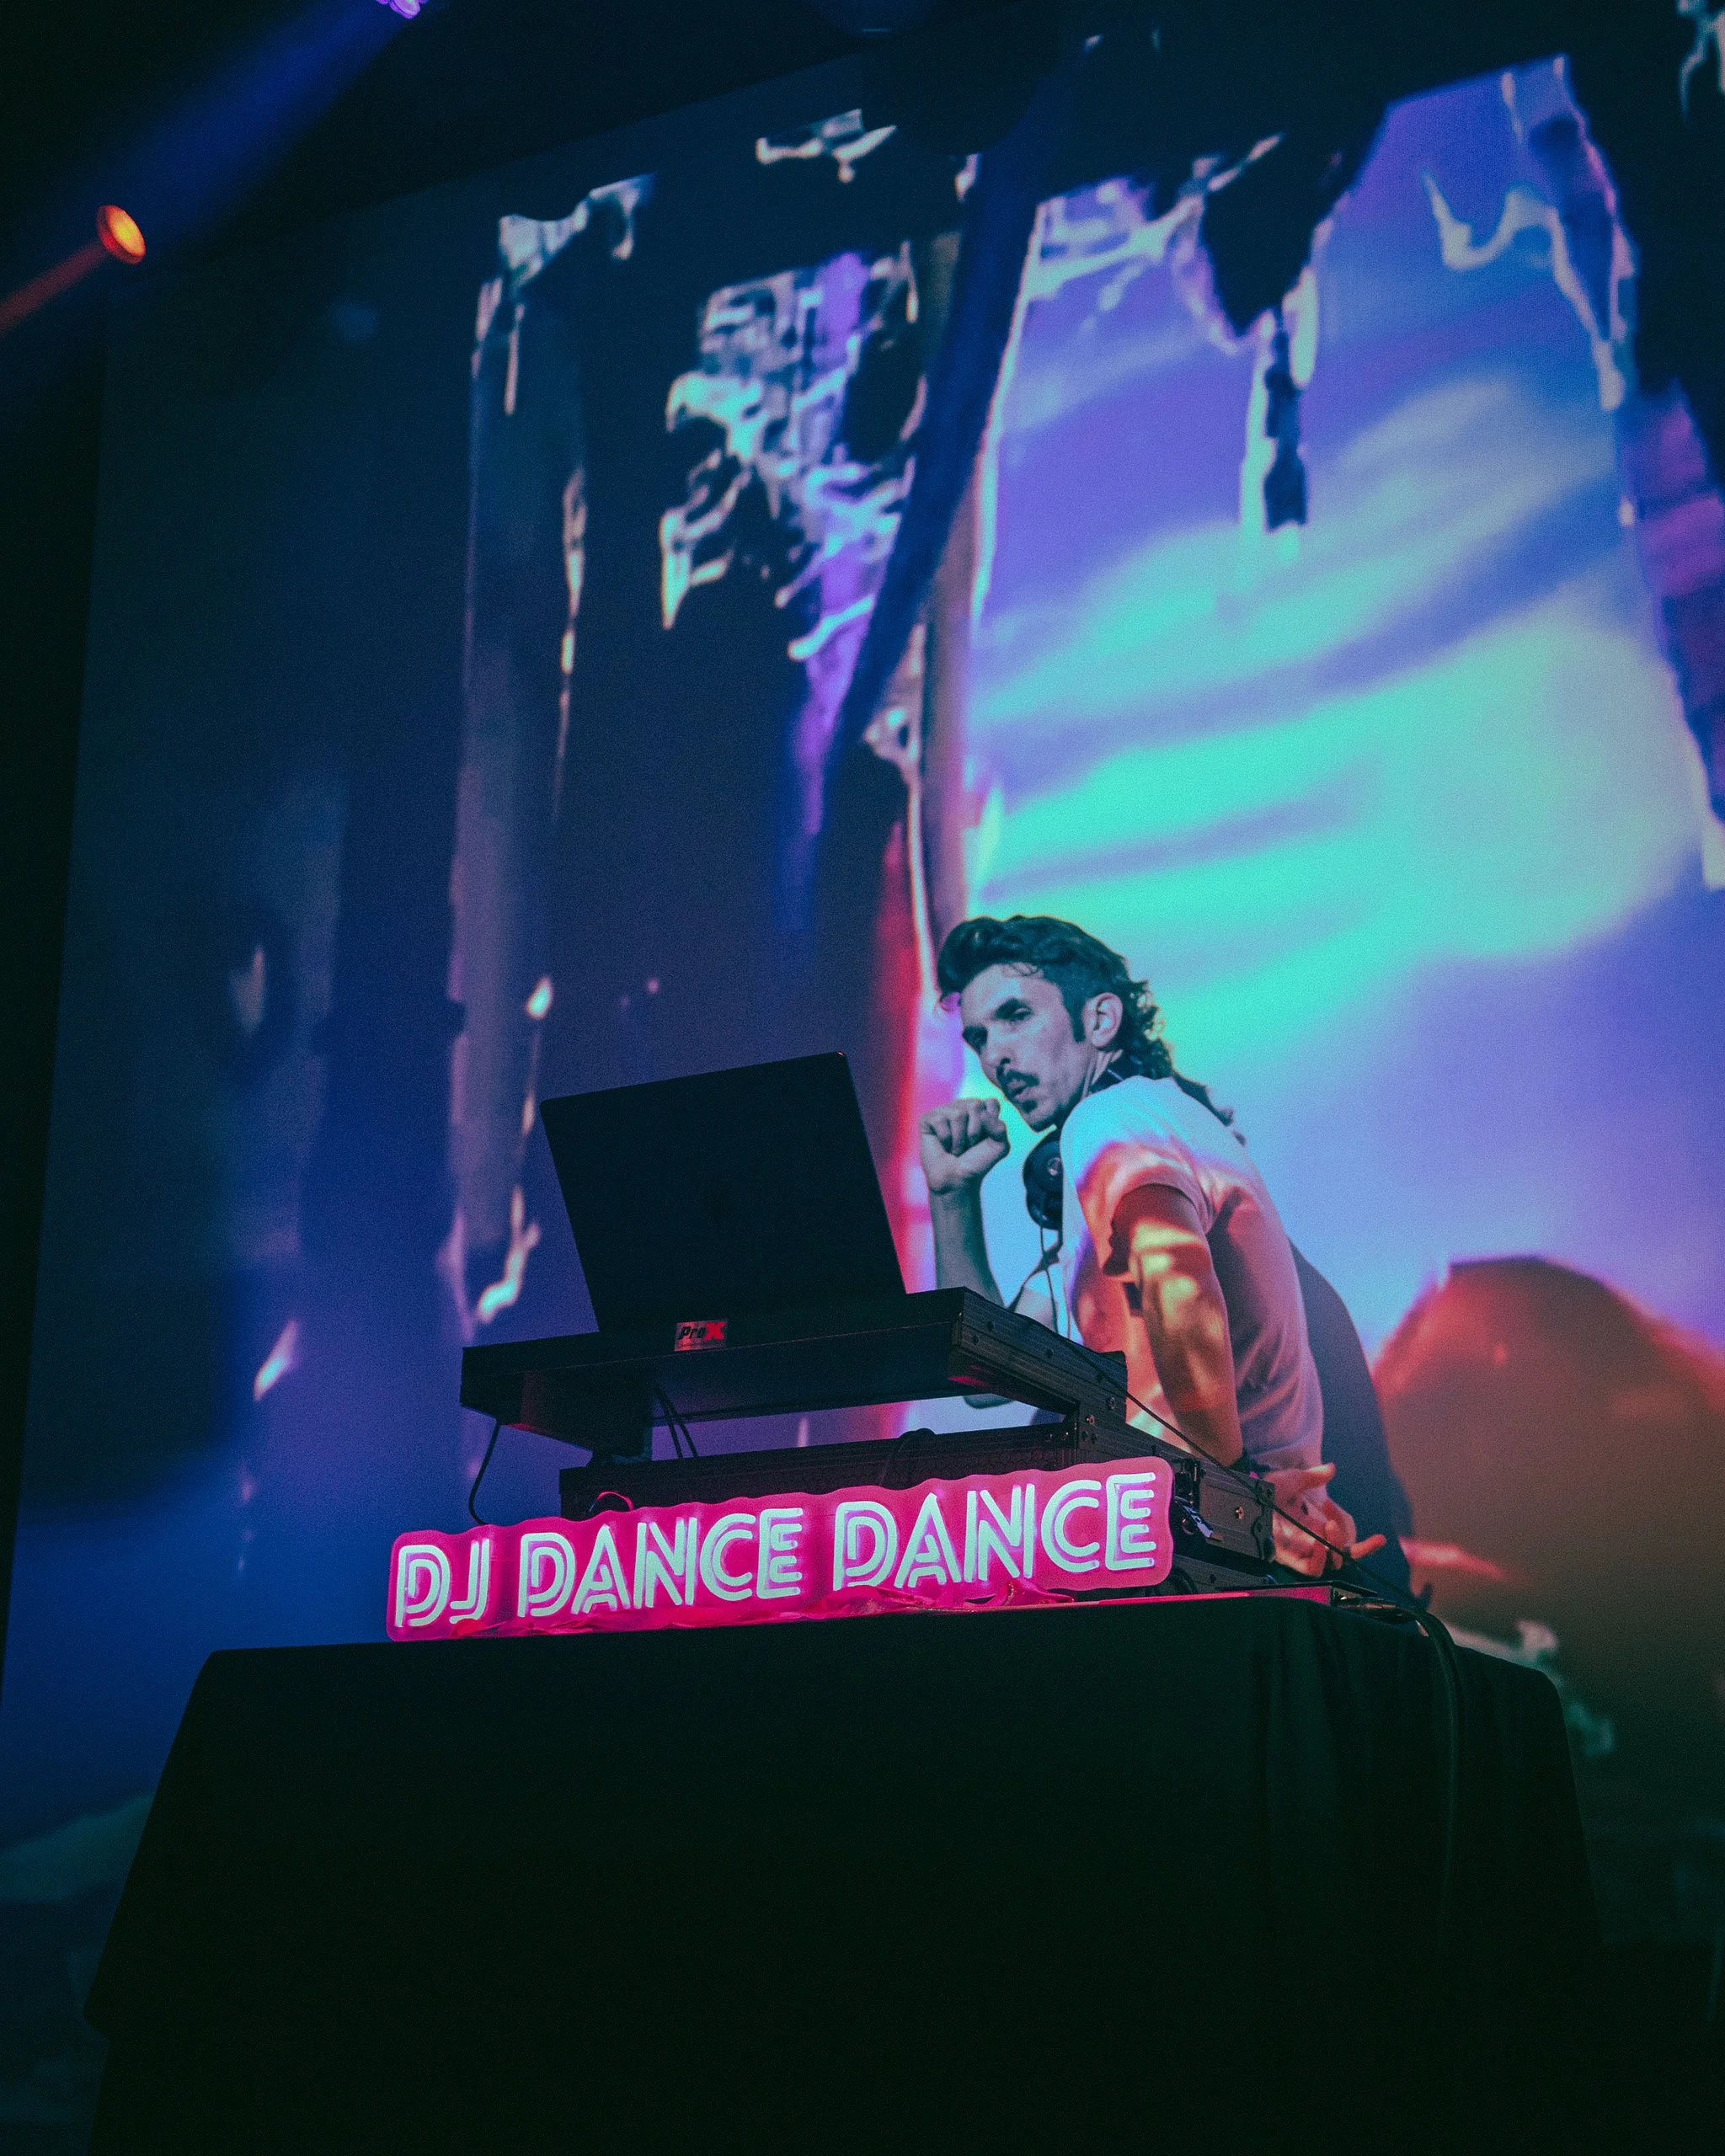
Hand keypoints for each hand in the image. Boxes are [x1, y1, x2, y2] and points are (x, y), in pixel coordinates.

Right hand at [920, 1098, 1009, 1196]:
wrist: (956, 1180)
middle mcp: (962, 1106)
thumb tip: (977, 1108)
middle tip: (968, 1145)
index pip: (991, 1103)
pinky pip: (940, 1120)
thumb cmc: (977, 1162)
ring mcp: (944, 1111)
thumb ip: (999, 1126)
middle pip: (975, 1105)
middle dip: (974, 1132)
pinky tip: (943, 1146)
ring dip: (959, 1139)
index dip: (991, 1124)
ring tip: (956, 1148)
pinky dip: (945, 1139)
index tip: (985, 1139)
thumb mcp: (999, 1146)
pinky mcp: (927, 1119)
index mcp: (980, 1109)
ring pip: (958, 1114)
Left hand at [1266, 1463, 1387, 1577]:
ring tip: (1328, 1525)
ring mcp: (1301, 1550)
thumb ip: (1314, 1477)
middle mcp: (1312, 1542)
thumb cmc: (1266, 1489)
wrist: (1246, 1492)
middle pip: (1341, 1557)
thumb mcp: (1294, 1480)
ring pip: (1329, 1563)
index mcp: (1316, 1528)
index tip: (1381, 1538)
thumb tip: (1332, 1468)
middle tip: (1332, 1518)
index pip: (1346, 1545)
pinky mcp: (1288, 1556)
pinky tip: (1318, 1543)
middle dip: (1349, 1542)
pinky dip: (1318, 1560)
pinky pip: (1309, 1568)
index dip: (1365, 1546)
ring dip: (1335, 1546)